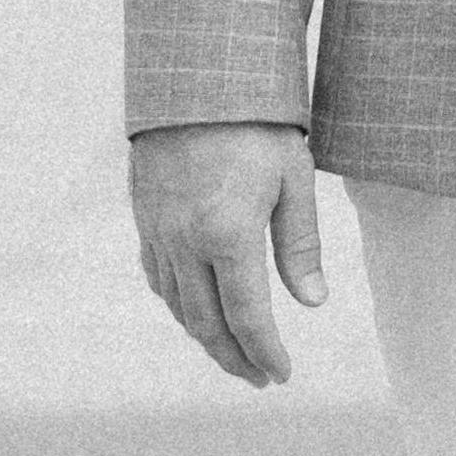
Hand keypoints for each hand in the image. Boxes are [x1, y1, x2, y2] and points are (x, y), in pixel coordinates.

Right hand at [131, 122, 324, 386]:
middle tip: (259, 378)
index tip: (282, 375)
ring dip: (205, 336)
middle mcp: (186, 242)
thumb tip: (312, 302)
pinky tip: (195, 309)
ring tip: (234, 351)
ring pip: (178, 305)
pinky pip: (158, 277)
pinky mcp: (144, 217)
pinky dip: (179, 304)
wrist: (193, 78)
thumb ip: (300, 244)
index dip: (265, 353)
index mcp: (228, 236)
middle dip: (235, 358)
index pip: (248, 317)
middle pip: (207, 323)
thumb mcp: (293, 178)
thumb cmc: (256, 123)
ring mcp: (159, 231)